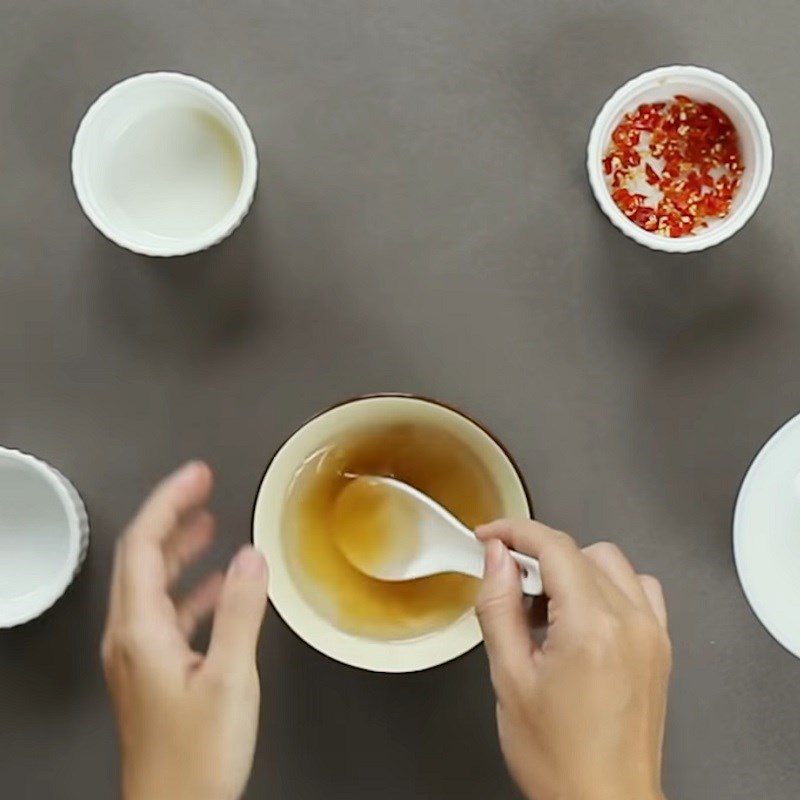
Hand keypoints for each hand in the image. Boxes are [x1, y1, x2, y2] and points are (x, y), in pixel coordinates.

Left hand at [102, 462, 268, 799]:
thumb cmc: (197, 755)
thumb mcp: (229, 678)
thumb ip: (240, 612)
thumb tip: (251, 556)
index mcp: (140, 629)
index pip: (144, 545)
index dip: (169, 502)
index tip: (198, 475)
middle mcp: (130, 637)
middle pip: (142, 558)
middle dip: (171, 516)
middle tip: (203, 486)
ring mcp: (139, 656)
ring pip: (154, 585)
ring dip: (180, 550)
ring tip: (209, 524)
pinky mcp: (153, 673)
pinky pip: (168, 614)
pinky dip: (192, 589)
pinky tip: (218, 586)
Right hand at [475, 520, 670, 799]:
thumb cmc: (560, 758)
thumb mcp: (509, 677)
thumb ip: (499, 606)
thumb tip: (497, 558)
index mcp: (592, 627)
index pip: (554, 546)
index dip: (515, 531)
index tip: (490, 535)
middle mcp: (630, 622)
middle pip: (579, 551)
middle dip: (537, 555)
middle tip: (508, 584)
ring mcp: (651, 633)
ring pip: (610, 563)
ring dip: (572, 568)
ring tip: (543, 605)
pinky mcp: (659, 646)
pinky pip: (638, 589)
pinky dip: (607, 585)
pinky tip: (582, 614)